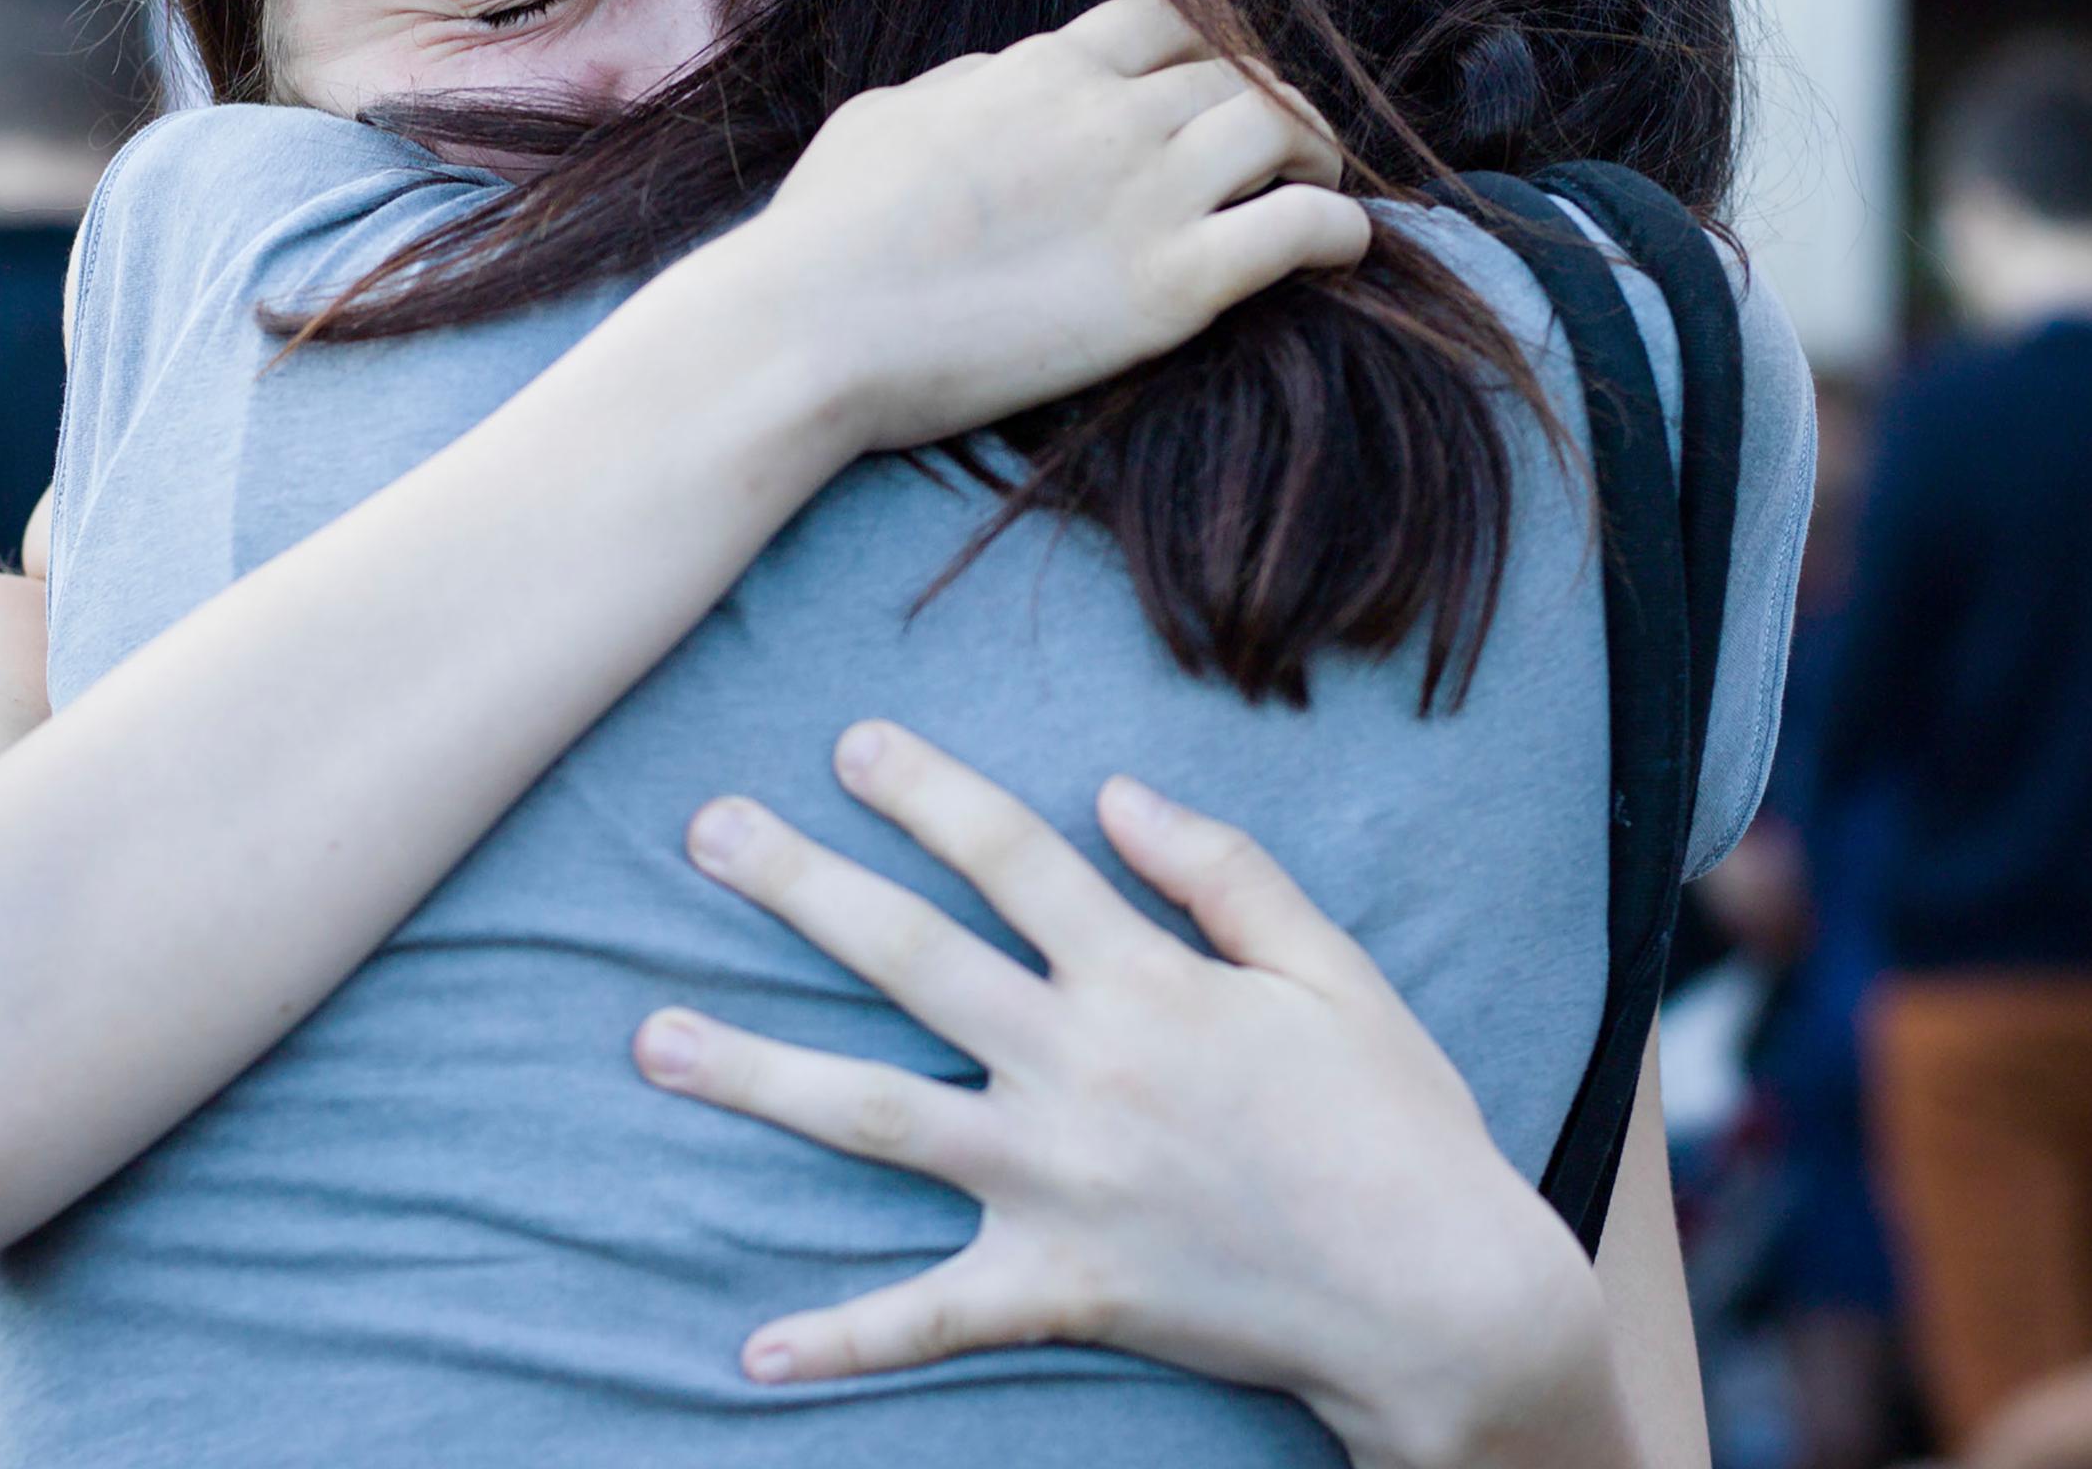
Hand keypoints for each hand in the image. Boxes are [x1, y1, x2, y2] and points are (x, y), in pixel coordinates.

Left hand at [632, 722, 1618, 1468]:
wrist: (1439, 1296)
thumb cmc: (1398, 1124)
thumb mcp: (1333, 972)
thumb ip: (1223, 874)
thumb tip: (1115, 793)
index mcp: (1148, 981)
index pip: (1011, 858)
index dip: (926, 791)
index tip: (848, 742)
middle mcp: (1082, 1070)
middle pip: (910, 960)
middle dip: (800, 888)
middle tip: (705, 833)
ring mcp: (1060, 1183)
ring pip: (875, 1117)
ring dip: (757, 1076)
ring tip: (652, 1039)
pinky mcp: (1062, 1286)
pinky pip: (931, 1319)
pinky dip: (842, 1339)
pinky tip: (751, 1350)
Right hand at [705, 0, 1368, 454]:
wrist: (812, 324)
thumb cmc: (824, 234)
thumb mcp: (883, 120)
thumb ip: (958, 91)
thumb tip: (994, 82)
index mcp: (1042, 69)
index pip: (1169, 18)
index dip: (1213, 46)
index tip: (1222, 84)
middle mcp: (1110, 114)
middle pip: (1239, 74)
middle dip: (1276, 102)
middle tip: (1288, 146)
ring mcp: (1147, 195)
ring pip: (1283, 133)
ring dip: (1318, 155)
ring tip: (1320, 188)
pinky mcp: (1170, 285)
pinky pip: (1298, 231)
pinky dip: (1340, 231)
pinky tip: (1347, 249)